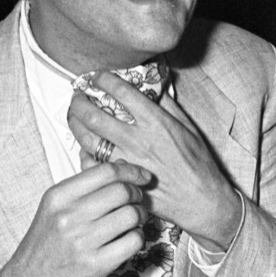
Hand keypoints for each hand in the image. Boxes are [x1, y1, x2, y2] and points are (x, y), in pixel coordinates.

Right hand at [0, 162, 150, 276]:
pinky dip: (138, 237)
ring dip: (140, 215)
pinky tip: (129, 238)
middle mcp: (69, 216)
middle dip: (137, 194)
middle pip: (122, 192)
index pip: (105, 172)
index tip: (142, 177)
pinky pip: (133, 241)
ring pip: (131, 215)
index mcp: (58, 196)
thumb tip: (122, 164)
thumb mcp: (55, 207)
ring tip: (134, 220)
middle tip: (137, 200)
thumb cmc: (46, 242)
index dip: (131, 172)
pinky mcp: (96, 265)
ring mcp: (82, 242)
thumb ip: (86, 184)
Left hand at [67, 72, 241, 250]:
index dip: (103, 79)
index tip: (97, 77)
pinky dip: (83, 154)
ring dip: (75, 125)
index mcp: (155, 122)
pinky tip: (83, 147)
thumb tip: (154, 88)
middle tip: (78, 96)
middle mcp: (137, 139)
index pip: (121, 91)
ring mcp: (126, 161)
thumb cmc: (198, 165)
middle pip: (94, 114)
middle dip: (80, 101)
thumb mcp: (188, 127)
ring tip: (74, 117)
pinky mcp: (121, 180)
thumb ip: (168, 106)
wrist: (201, 199)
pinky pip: (92, 165)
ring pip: (87, 139)